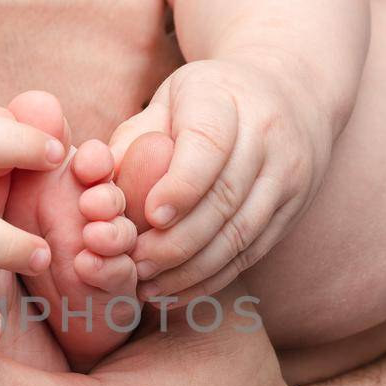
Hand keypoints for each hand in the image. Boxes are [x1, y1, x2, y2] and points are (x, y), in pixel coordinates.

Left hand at [109, 58, 331, 301]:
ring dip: (192, 269)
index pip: (209, 145)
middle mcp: (267, 135)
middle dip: (177, 242)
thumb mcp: (165, 102)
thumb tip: (92, 184)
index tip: (150, 218)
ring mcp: (288, 174)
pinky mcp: (293, 207)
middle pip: (226, 198)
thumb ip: (130, 140)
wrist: (289, 93)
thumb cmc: (204, 102)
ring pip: (242, 233)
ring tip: (149, 288)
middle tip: (135, 266)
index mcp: (226, 100)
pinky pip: (253, 252)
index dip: (181, 186)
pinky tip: (178, 292)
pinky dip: (214, 277)